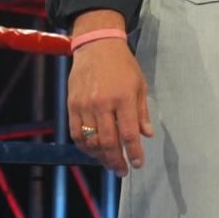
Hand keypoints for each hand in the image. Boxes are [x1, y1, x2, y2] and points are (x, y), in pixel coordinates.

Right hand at [68, 36, 153, 175]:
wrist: (97, 46)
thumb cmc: (123, 65)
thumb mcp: (140, 84)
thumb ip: (142, 112)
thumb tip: (147, 135)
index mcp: (124, 98)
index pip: (129, 133)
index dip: (134, 153)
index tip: (138, 164)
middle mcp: (103, 104)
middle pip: (109, 142)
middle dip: (116, 161)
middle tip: (122, 171)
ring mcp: (85, 105)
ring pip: (91, 141)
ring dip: (100, 157)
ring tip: (109, 163)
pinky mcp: (72, 105)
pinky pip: (76, 133)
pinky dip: (84, 146)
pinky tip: (93, 151)